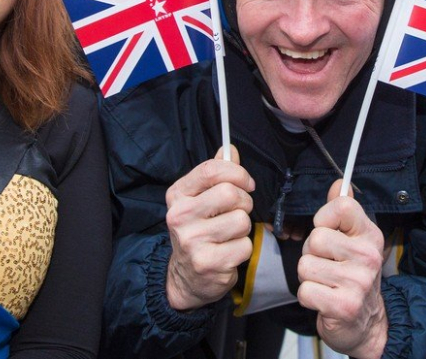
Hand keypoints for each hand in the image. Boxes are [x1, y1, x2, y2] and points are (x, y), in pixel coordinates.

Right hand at [165, 145, 254, 310]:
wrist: (184, 277)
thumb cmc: (197, 229)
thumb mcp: (199, 198)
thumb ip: (214, 173)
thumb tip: (229, 149)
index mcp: (178, 195)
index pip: (211, 170)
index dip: (237, 172)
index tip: (247, 182)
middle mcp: (181, 217)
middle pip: (230, 193)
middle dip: (244, 201)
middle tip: (240, 210)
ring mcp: (193, 242)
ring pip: (242, 220)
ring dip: (244, 227)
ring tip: (231, 233)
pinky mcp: (209, 264)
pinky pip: (245, 245)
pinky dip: (244, 248)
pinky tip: (229, 252)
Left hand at [297, 180, 388, 358]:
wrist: (368, 324)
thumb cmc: (354, 276)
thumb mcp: (354, 240)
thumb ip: (343, 211)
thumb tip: (339, 182)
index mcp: (369, 235)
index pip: (342, 206)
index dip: (325, 216)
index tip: (327, 230)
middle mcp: (368, 256)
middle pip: (316, 238)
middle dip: (311, 252)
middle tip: (326, 264)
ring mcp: (358, 282)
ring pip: (305, 265)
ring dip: (308, 276)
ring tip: (325, 282)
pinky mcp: (344, 306)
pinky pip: (305, 291)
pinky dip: (308, 296)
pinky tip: (323, 299)